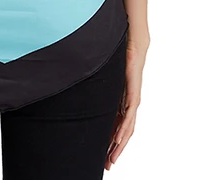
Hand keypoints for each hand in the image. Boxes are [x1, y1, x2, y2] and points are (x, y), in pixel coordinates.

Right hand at [105, 38, 148, 170]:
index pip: (115, 126)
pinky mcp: (134, 95)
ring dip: (119, 144)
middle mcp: (127, 104)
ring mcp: (132, 101)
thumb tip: (76, 83)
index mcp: (120, 101)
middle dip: (115, 150)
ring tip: (112, 158)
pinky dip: (124, 129)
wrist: (132, 45)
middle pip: (122, 132)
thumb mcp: (104, 76)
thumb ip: (95, 84)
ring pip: (127, 128)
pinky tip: (118, 139)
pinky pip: (129, 117)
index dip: (110, 141)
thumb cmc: (118, 56)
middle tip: (108, 164)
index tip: (103, 155)